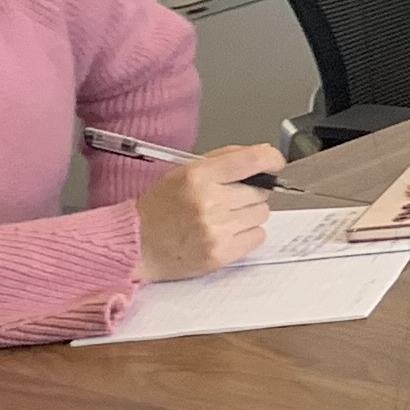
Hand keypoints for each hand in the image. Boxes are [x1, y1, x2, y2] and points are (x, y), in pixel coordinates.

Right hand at [133, 143, 283, 281]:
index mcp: (197, 176)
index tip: (274, 163)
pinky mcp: (220, 255)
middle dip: (250, 192)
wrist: (136, 245)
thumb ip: (224, 160)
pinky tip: (226, 232)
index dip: (270, 160)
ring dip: (248, 214)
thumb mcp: (184, 172)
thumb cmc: (158, 208)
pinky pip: (258, 236)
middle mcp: (208, 202)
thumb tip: (264, 155)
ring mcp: (215, 230)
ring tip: (224, 217)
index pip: (251, 160)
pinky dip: (247, 233)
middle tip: (229, 199)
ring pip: (262, 213)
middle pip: (261, 191)